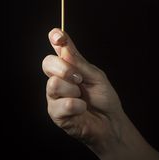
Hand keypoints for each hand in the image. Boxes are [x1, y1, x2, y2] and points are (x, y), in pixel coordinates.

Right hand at [42, 28, 124, 154]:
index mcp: (70, 65)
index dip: (55, 38)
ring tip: (82, 97)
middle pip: (47, 63)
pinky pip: (60, 104)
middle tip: (79, 78)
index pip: (58, 46)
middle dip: (64, 69)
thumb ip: (79, 63)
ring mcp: (55, 95)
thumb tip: (63, 48)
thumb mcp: (96, 76)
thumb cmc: (104, 98)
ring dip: (72, 90)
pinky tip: (82, 109)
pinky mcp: (55, 113)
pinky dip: (76, 106)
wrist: (111, 122)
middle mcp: (59, 77)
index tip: (58, 37)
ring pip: (53, 84)